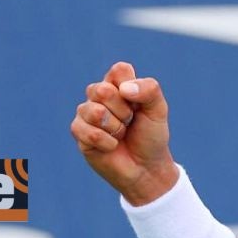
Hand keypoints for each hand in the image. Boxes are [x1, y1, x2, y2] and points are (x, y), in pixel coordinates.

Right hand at [71, 61, 178, 204]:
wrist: (146, 167)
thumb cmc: (151, 136)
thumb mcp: (159, 110)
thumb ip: (150, 90)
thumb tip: (123, 89)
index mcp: (119, 83)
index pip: (119, 70)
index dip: (132, 89)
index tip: (140, 105)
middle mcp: (99, 94)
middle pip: (103, 90)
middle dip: (124, 112)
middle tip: (130, 122)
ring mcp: (86, 112)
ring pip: (94, 111)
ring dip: (116, 128)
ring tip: (121, 134)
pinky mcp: (79, 132)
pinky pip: (89, 132)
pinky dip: (107, 142)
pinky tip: (111, 146)